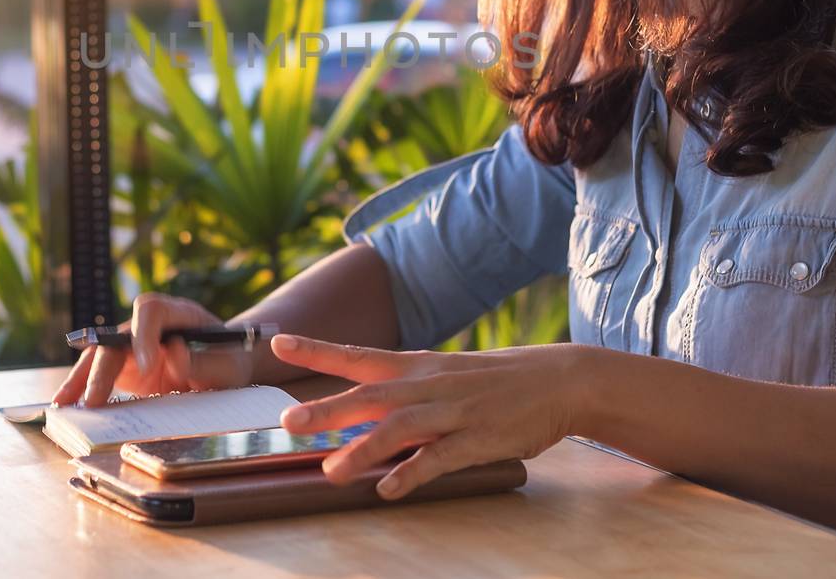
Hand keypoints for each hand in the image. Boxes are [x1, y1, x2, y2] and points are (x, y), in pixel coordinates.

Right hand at [50, 293, 254, 406]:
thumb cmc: (229, 362)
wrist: (225, 369)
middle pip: (117, 337)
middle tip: (96, 400)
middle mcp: (148, 326)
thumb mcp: (227, 366)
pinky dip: (81, 388)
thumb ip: (203, 362)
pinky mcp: (124, 368)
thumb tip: (173, 355)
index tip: (149, 364)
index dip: (144, 335)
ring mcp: (132, 346)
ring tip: (63, 403)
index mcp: (178, 314)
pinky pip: (98, 374)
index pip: (151, 311)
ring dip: (81, 378)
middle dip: (104, 368)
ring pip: (99, 355)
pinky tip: (65, 405)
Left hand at [270, 334, 585, 499]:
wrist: (558, 380)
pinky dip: (413, 472)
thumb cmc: (494, 381)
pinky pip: (440, 457)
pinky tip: (390, 490)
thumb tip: (356, 414)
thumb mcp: (443, 375)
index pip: (357, 355)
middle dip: (328, 409)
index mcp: (416, 366)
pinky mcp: (478, 438)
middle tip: (288, 423)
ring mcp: (453, 411)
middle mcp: (428, 384)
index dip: (316, 349)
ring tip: (331, 472)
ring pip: (400, 428)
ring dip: (363, 449)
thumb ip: (402, 393)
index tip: (277, 344)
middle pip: (369, 395)